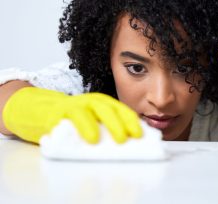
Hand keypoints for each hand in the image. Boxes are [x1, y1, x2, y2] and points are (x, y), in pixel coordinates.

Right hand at [3, 87, 142, 143]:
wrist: (48, 112)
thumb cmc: (78, 121)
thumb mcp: (96, 123)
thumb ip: (108, 128)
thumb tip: (129, 145)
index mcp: (105, 104)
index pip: (122, 110)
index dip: (131, 121)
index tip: (140, 134)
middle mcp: (93, 101)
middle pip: (109, 109)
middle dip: (118, 123)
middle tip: (125, 138)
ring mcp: (77, 104)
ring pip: (88, 110)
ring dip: (93, 125)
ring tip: (97, 140)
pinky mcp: (61, 111)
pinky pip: (71, 117)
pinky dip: (77, 126)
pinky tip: (82, 136)